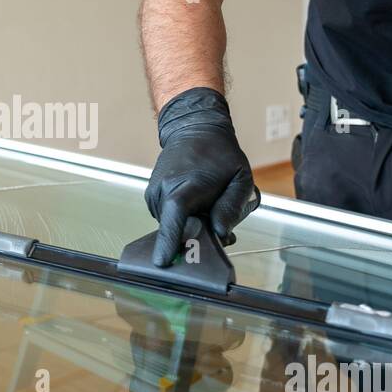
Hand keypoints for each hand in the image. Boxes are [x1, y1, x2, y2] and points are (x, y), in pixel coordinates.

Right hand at [144, 87, 258, 266]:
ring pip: (171, 225)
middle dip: (195, 238)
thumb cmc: (220, 154)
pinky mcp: (151, 196)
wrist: (194, 129)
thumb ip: (232, 207)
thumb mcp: (240, 178)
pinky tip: (195, 205)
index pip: (174, 216)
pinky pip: (167, 219)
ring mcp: (154, 193)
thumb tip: (220, 233)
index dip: (168, 240)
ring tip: (207, 208)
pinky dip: (181, 219)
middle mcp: (163, 190)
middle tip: (219, 229)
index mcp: (185, 185)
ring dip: (189, 226)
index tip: (162, 261)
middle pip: (175, 229)